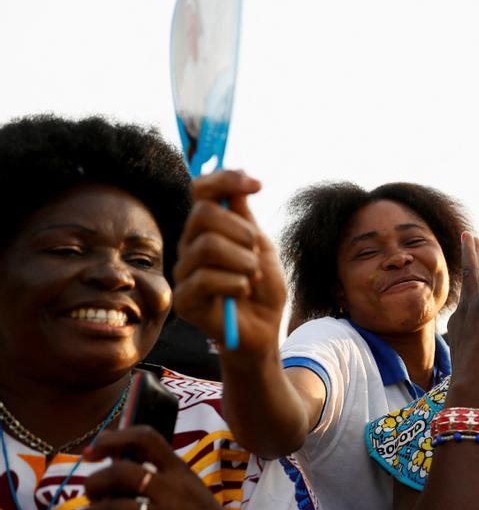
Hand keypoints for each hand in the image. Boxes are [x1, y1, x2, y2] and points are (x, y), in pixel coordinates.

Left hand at [66, 426, 248, 509]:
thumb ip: (156, 474)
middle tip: (90, 494)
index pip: (147, 439)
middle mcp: (172, 491)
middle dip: (95, 482)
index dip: (113, 439)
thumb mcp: (186, 484)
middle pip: (122, 473)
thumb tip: (108, 468)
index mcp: (179, 470)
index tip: (91, 452)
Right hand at [173, 170, 285, 355]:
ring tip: (253, 278)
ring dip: (243, 262)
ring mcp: (184, 271)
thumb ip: (246, 218)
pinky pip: (206, 279)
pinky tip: (242, 294)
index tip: (258, 185)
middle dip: (241, 231)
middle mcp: (190, 245)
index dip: (226, 179)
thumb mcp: (262, 248)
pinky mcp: (183, 299)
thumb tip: (239, 181)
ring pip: (207, 245)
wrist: (264, 330)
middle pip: (202, 213)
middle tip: (256, 254)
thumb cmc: (262, 289)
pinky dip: (237, 284)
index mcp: (208, 229)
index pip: (202, 190)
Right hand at [445, 234, 478, 399]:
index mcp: (459, 328)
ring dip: (472, 253)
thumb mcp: (476, 369)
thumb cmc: (475, 382)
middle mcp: (463, 314)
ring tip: (471, 236)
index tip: (474, 273)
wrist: (470, 381)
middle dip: (465, 260)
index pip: (468, 303)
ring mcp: (472, 309)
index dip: (472, 287)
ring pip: (472, 274)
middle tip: (465, 240)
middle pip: (465, 281)